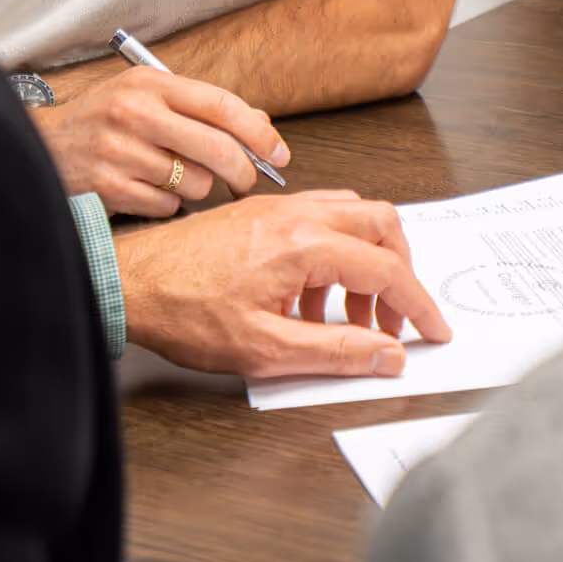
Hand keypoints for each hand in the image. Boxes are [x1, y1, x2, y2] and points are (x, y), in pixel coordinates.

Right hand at [31, 66, 288, 216]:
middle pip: (217, 149)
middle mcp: (136, 114)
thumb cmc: (102, 120)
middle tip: (246, 180)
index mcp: (150, 84)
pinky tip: (144, 188)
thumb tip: (260, 126)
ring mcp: (121, 151)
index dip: (258, 132)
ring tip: (169, 175)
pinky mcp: (110, 187)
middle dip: (243, 172)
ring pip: (195, 183)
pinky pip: (167, 205)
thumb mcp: (146, 96)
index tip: (278, 152)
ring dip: (195, 187)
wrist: (39, 146)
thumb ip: (199, 107)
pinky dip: (166, 203)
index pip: (222, 105)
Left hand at [114, 190, 453, 377]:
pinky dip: (337, 251)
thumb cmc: (183, 310)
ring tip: (347, 315)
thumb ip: (336, 351)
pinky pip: (322, 216)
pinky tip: (312, 297)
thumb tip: (387, 354)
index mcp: (303, 245)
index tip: (433, 330)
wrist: (129, 282)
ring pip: (354, 214)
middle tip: (392, 320)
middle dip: (400, 273)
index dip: (417, 305)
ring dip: (367, 261)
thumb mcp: (265, 349)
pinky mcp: (262, 211)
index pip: (385, 270)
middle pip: (382, 225)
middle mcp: (297, 214)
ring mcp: (279, 207)